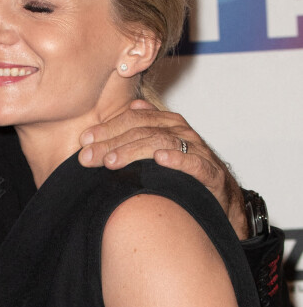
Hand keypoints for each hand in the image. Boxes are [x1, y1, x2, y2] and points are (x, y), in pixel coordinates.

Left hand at [78, 99, 247, 239]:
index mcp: (166, 123)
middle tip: (88, 156)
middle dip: (111, 143)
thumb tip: (125, 109)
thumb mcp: (157, 148)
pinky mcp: (211, 173)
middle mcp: (180, 132)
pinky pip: (194, 163)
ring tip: (111, 161)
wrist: (221, 197)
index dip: (107, 128)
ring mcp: (196, 150)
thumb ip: (139, 131)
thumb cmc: (183, 171)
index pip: (131, 119)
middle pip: (141, 131)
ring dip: (133, 152)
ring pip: (161, 143)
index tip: (84, 140)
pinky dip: (177, 160)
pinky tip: (159, 161)